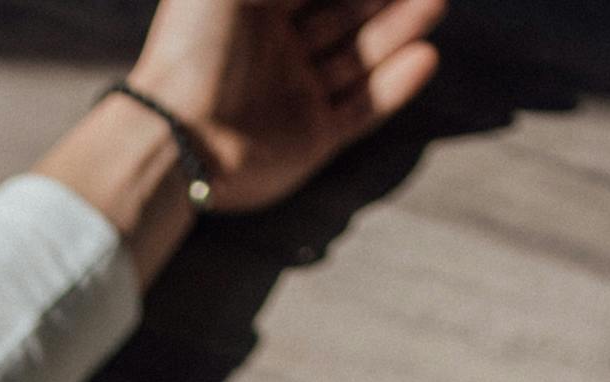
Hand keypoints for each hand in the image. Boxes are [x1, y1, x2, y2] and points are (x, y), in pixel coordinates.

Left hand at [128, 0, 447, 213]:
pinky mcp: (310, 140)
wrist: (176, 132)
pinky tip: (425, 57)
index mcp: (249, 12)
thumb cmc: (195, 43)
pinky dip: (394, 85)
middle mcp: (274, 54)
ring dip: (398, 30)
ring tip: (434, 3)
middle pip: (343, 16)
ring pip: (358, 58)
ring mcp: (294, 97)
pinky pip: (362, 109)